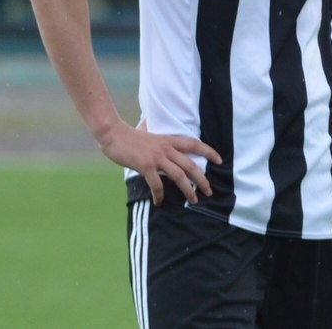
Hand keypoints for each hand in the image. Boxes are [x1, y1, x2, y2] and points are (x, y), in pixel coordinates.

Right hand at [99, 120, 221, 204]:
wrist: (112, 133)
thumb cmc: (127, 134)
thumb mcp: (146, 131)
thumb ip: (154, 133)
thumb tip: (152, 127)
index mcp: (167, 140)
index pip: (193, 144)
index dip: (208, 151)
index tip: (219, 160)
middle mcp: (165, 148)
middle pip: (190, 164)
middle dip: (202, 179)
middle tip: (209, 191)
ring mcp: (156, 157)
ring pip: (179, 175)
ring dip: (188, 190)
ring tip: (193, 200)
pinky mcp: (145, 165)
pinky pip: (157, 184)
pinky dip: (160, 195)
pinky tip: (159, 202)